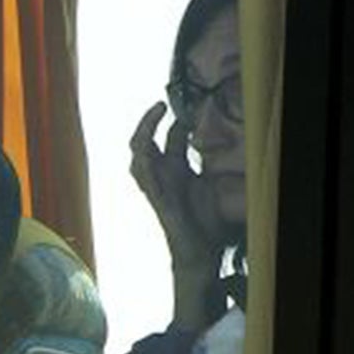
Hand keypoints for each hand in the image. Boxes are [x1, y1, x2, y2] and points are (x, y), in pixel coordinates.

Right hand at [130, 102, 226, 324]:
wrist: (201, 250)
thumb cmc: (205, 218)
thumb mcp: (211, 181)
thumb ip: (207, 161)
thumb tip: (215, 137)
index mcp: (176, 169)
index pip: (170, 138)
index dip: (175, 120)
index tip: (186, 103)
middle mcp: (162, 176)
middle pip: (145, 142)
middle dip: (150, 121)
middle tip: (162, 103)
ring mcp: (156, 187)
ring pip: (137, 156)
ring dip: (143, 133)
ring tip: (154, 115)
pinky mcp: (157, 200)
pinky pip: (143, 178)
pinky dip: (144, 161)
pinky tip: (148, 148)